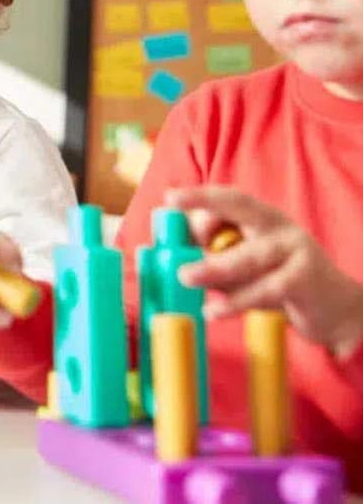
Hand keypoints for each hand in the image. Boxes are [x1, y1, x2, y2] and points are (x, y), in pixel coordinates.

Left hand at [170, 187, 362, 359]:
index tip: (170, 197)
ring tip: (186, 277)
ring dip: (214, 267)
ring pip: (250, 256)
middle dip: (205, 204)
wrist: (338, 311)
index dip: (201, 197)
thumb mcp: (245, 266)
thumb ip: (215, 258)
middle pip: (243, 208)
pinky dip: (237, 301)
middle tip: (172, 207)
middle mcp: (280, 227)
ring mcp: (296, 251)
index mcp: (263, 218)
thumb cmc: (281, 283)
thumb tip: (172, 256)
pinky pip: (266, 289)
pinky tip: (214, 311)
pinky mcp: (305, 280)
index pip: (232, 199)